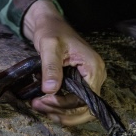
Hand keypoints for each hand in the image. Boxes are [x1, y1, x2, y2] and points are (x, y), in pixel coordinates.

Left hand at [22, 0, 105, 125]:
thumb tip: (50, 90)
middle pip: (85, 108)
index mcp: (93, 67)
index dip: (64, 104)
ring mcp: (90, 80)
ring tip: (39, 106)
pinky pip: (75, 100)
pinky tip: (45, 104)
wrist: (50, 23)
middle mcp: (96, 76)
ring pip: (80, 107)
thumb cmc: (51, 31)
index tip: (44, 99)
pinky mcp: (82, 81)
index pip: (84, 99)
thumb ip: (51, 67)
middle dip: (62, 112)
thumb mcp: (49, 46)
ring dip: (61, 112)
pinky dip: (61, 106)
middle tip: (39, 106)